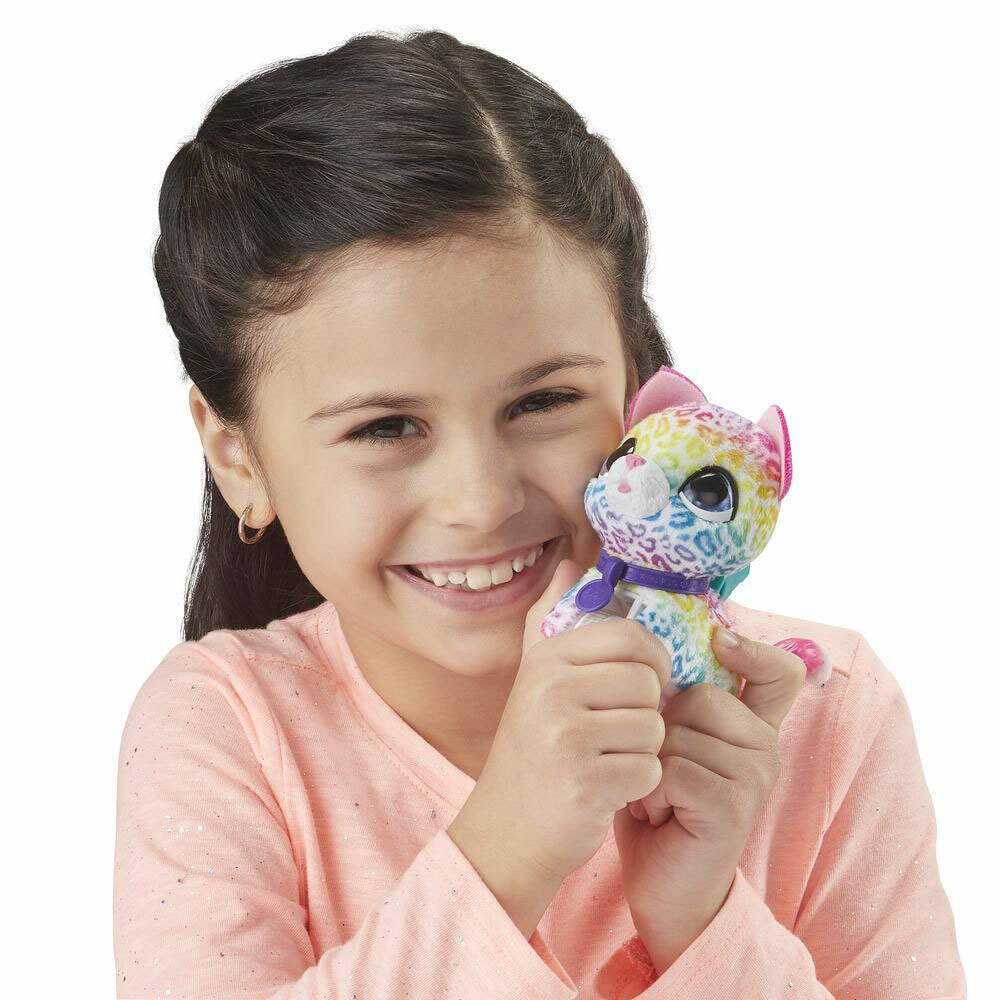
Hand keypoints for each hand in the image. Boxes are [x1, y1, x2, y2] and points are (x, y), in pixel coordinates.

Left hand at [611, 625, 806, 971]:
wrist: (666, 889)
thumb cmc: (660, 808)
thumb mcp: (672, 745)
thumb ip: (678, 704)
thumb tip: (654, 653)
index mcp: (753, 729)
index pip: (779, 672)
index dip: (753, 650)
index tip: (719, 642)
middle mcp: (765, 749)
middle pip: (699, 696)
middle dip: (660, 730)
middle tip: (662, 773)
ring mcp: (755, 778)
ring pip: (679, 733)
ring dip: (650, 765)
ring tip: (659, 797)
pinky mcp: (734, 806)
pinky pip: (671, 769)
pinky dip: (649, 791)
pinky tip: (657, 816)